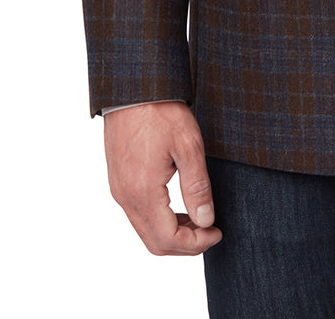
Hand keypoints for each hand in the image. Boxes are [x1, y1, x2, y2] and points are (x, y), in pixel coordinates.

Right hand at [103, 100, 221, 254]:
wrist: (133, 88)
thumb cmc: (160, 111)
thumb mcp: (188, 145)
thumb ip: (197, 187)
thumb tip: (205, 220)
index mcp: (142, 191)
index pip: (167, 239)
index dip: (195, 244)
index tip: (217, 232)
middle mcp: (125, 196)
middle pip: (153, 242)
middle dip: (184, 245)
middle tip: (210, 230)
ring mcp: (119, 189)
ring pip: (144, 230)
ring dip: (171, 232)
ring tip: (199, 218)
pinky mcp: (118, 180)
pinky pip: (137, 214)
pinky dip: (158, 220)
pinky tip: (177, 206)